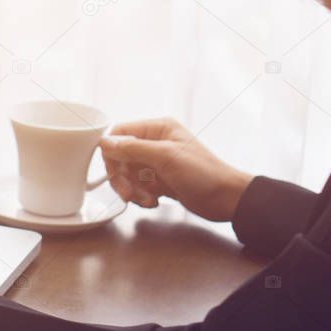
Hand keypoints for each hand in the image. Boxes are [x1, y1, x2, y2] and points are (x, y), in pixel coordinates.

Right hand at [99, 118, 252, 221]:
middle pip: (120, 158)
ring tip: (147, 199)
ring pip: (127, 175)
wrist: (226, 199)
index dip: (111, 153)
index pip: (120, 134)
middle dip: (122, 178)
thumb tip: (104, 142)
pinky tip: (154, 201)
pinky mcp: (158, 180)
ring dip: (132, 190)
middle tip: (128, 193)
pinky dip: (140, 196)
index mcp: (157, 129)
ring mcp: (156, 163)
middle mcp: (154, 143)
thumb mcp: (165, 157)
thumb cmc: (203, 173)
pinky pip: (136, 187)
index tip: (113, 171)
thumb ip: (133, 148)